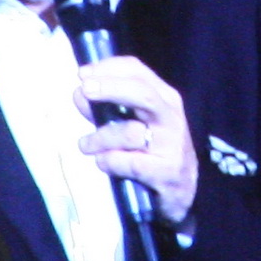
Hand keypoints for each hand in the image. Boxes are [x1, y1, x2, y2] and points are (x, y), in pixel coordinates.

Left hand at [70, 55, 200, 224]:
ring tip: (86, 146)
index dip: (109, 68)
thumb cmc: (151, 153)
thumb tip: (79, 93)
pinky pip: (130, 162)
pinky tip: (104, 163)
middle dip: (111, 88)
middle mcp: (170, 116)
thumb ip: (104, 110)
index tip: (83, 74)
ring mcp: (172, 144)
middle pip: (142, 93)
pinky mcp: (168, 171)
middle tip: (85, 90)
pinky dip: (110, 162)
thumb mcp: (129, 125)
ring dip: (99, 138)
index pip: (138, 71)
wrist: (181, 192)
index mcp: (163, 98)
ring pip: (129, 132)